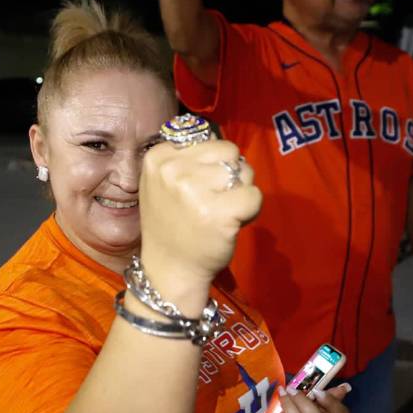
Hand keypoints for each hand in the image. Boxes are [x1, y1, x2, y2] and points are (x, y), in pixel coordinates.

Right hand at [137, 139, 259, 311]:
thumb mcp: (165, 183)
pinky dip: (251, 210)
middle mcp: (173, 170)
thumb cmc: (172, 226)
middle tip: (216, 201)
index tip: (199, 190)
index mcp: (158, 157)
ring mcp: (194, 191)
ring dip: (241, 191)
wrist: (169, 270)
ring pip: (244, 171)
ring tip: (222, 212)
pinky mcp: (218, 212)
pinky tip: (231, 224)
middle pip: (229, 151)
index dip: (214, 165)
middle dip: (231, 174)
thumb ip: (189, 160)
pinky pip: (254, 195)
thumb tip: (225, 148)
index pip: (209, 141)